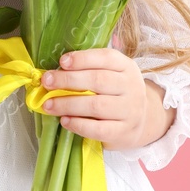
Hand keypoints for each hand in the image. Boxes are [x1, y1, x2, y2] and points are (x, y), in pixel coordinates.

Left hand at [39, 45, 174, 150]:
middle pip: (98, 80)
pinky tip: (65, 121)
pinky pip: (99, 129)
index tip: (62, 62)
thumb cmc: (114, 92)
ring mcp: (130, 111)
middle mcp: (132, 87)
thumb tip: (54, 72)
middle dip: (68, 80)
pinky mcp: (124, 132)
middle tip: (47, 82)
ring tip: (48, 105)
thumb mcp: (110, 74)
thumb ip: (87, 69)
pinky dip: (79, 125)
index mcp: (126, 67)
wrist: (143, 120)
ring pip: (97, 105)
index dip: (82, 58)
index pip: (106, 58)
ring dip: (68, 104)